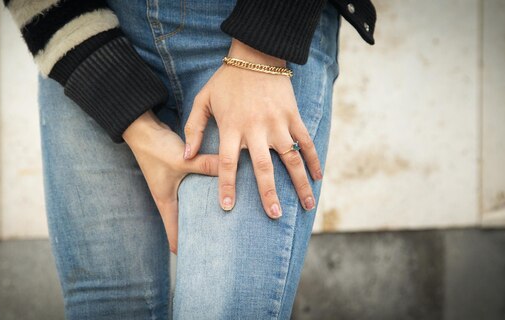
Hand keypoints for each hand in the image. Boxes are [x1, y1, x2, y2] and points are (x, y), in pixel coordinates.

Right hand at [123, 111, 218, 253]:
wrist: (141, 127)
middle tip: (218, 241)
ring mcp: (173, 184)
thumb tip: (232, 169)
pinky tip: (218, 189)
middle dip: (198, 231)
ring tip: (223, 219)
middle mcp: (168, 196)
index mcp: (166, 201)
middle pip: (184, 221)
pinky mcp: (177, 171)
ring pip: (189, 204)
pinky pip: (193, 187)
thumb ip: (206, 165)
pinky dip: (203, 191)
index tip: (198, 259)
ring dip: (202, 210)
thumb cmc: (156, 148)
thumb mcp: (183, 160)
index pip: (173, 232)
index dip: (183, 247)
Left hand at [183, 38, 322, 218]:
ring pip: (291, 159)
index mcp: (232, 127)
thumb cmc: (226, 80)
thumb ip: (193, 128)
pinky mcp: (293, 116)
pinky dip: (314, 160)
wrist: (256, 54)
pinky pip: (306, 141)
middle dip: (269, 194)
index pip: (229, 163)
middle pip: (263, 168)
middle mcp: (256, 129)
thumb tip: (187, 156)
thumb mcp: (203, 100)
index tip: (227, 208)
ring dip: (300, 183)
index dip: (227, 187)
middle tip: (274, 215)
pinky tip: (318, 177)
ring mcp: (278, 123)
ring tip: (307, 205)